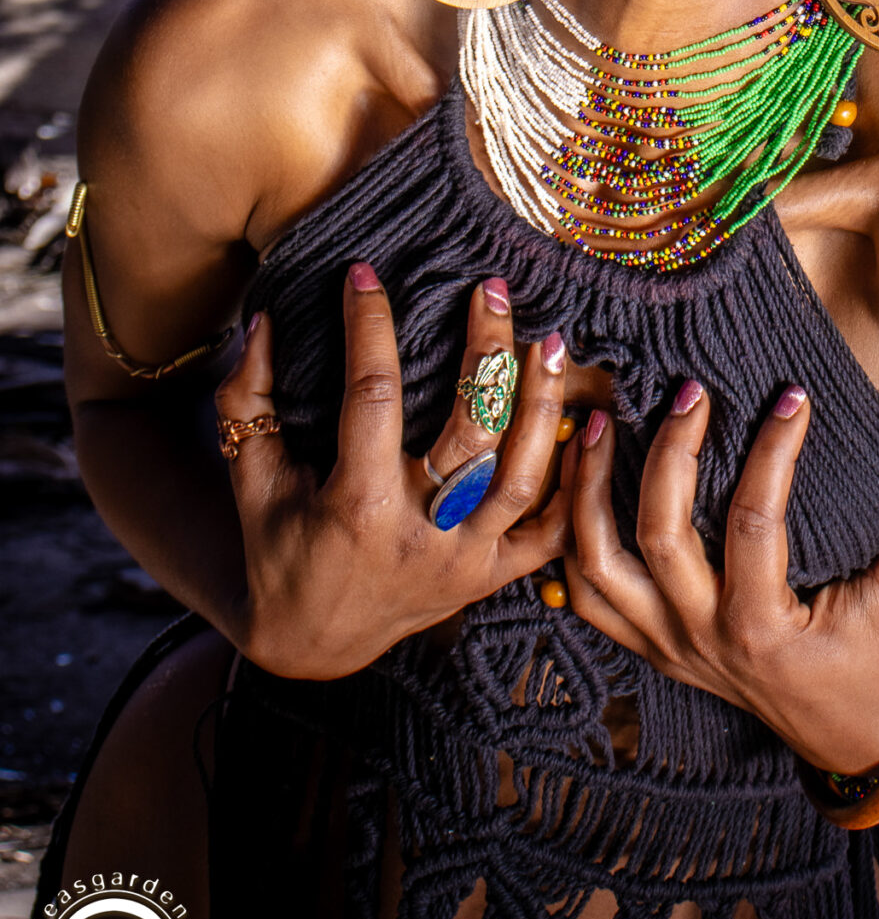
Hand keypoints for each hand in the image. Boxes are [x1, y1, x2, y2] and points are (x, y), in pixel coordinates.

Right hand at [214, 263, 571, 679]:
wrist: (308, 641)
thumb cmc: (276, 547)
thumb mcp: (251, 480)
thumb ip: (247, 401)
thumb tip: (263, 320)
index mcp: (355, 506)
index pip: (372, 397)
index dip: (369, 329)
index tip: (364, 277)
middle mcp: (419, 534)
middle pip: (471, 429)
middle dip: (487, 352)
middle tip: (492, 291)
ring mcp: (463, 561)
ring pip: (523, 477)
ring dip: (545, 406)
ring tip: (550, 341)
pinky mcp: (489, 578)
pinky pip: (552, 534)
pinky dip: (578, 483)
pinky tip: (590, 425)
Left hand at [566, 380, 878, 775]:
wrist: (840, 739)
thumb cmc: (871, 659)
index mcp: (763, 627)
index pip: (755, 523)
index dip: (773, 452)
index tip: (792, 394)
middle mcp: (703, 638)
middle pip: (659, 536)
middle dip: (668, 455)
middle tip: (688, 391)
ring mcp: (665, 645)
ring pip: (597, 567)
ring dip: (588, 492)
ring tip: (597, 422)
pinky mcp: (647, 646)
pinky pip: (586, 598)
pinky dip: (571, 542)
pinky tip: (572, 483)